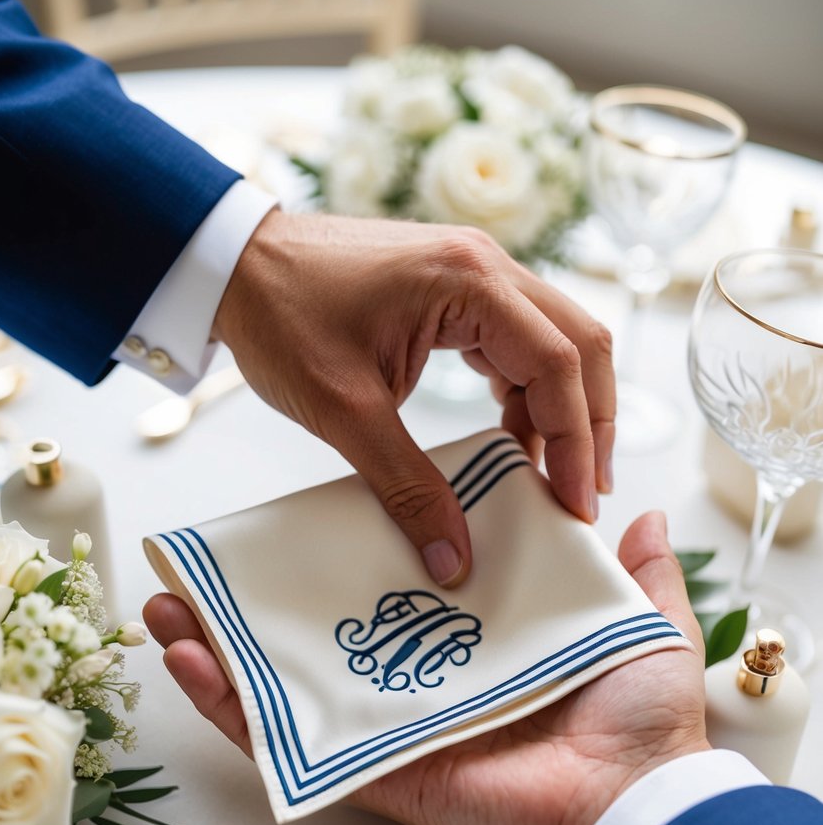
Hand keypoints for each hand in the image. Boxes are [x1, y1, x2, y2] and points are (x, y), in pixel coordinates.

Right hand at [144, 511, 708, 824]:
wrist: (633, 803)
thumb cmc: (639, 717)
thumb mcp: (644, 622)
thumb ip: (634, 571)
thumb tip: (643, 513)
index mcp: (475, 647)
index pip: (392, 597)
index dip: (341, 562)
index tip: (302, 524)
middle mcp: (423, 686)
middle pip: (322, 640)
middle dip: (257, 607)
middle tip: (204, 571)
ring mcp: (389, 730)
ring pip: (286, 689)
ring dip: (220, 653)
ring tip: (164, 611)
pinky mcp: (371, 771)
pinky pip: (288, 745)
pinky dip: (231, 711)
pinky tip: (187, 664)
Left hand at [213, 210, 613, 585]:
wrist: (234, 265)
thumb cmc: (280, 318)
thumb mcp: (345, 412)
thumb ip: (407, 486)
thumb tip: (452, 559)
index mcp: (470, 282)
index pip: (559, 365)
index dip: (576, 441)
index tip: (574, 506)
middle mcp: (488, 265)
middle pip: (579, 345)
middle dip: (590, 424)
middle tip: (582, 496)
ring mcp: (475, 271)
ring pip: (556, 341)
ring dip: (563, 408)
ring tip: (552, 477)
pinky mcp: (457, 288)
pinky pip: (517, 340)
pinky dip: (525, 392)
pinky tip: (510, 440)